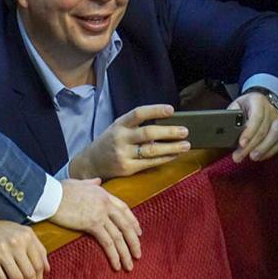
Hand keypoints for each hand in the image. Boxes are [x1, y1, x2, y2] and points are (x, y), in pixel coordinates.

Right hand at [0, 203, 48, 278]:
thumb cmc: (1, 231)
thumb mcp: (23, 232)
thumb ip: (38, 248)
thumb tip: (47, 269)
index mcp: (27, 236)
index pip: (38, 263)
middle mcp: (16, 242)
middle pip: (30, 272)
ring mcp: (2, 249)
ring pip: (17, 277)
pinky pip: (1, 278)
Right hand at [51, 178, 141, 271]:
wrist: (51, 195)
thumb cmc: (62, 190)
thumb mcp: (80, 183)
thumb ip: (91, 183)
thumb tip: (97, 181)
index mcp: (104, 194)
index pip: (124, 209)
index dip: (133, 221)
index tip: (138, 232)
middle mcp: (106, 203)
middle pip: (126, 224)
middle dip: (133, 241)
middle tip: (138, 254)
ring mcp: (100, 213)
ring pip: (119, 236)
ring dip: (125, 253)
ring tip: (129, 265)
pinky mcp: (92, 224)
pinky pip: (107, 242)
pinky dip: (114, 254)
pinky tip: (116, 264)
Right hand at [68, 104, 189, 179]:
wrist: (91, 163)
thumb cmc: (110, 141)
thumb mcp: (118, 127)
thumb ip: (136, 125)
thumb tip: (166, 123)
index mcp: (119, 124)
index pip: (138, 113)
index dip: (155, 110)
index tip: (171, 109)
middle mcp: (121, 138)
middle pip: (148, 133)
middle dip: (169, 132)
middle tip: (185, 131)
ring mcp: (123, 154)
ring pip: (151, 150)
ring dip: (171, 147)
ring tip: (186, 145)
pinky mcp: (127, 168)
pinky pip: (150, 163)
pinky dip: (164, 158)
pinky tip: (174, 155)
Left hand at [229, 92, 277, 162]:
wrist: (261, 102)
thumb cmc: (246, 106)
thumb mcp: (237, 105)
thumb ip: (232, 115)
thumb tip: (228, 128)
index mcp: (258, 101)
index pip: (256, 117)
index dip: (249, 132)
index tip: (241, 143)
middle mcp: (271, 110)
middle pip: (263, 130)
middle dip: (251, 146)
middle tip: (239, 156)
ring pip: (274, 137)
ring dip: (263, 149)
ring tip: (252, 158)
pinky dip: (270, 151)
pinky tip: (260, 157)